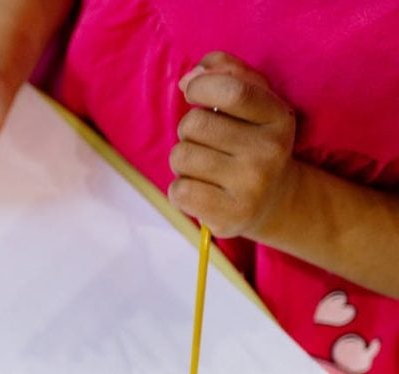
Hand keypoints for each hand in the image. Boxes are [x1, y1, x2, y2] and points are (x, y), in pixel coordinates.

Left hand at [170, 52, 300, 240]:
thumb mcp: (253, 100)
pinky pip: (178, 191)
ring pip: (181, 156)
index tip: (194, 93)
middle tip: (209, 142)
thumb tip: (190, 77)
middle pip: (194, 124)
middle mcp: (269, 151)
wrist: (275, 200)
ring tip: (207, 167)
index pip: (233, 91)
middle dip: (189, 130)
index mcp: (278, 117)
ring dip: (183, 160)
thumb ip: (227, 73)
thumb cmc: (251, 140)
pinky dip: (181, 189)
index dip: (201, 87)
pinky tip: (203, 190)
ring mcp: (251, 186)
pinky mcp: (229, 216)